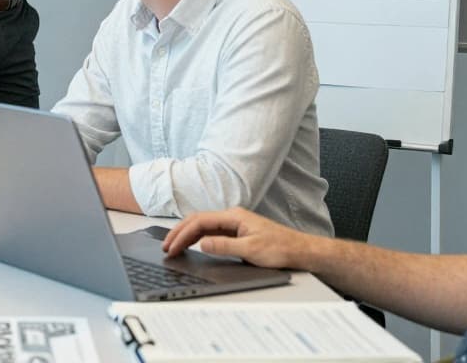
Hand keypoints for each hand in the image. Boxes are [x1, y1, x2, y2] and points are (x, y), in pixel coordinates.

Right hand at [162, 206, 315, 270]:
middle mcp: (232, 217)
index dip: (183, 234)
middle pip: (198, 221)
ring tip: (173, 247)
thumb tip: (202, 243)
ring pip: (203, 226)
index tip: (172, 247)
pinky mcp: (237, 233)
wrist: (300, 251)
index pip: (200, 221)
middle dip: (179, 232)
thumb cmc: (281, 248)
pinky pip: (211, 233)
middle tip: (166, 246)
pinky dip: (197, 238)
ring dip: (187, 235)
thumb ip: (225, 246)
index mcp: (234, 216)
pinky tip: (191, 245)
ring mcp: (234, 225)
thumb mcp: (251, 250)